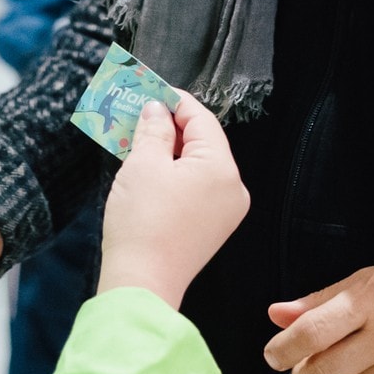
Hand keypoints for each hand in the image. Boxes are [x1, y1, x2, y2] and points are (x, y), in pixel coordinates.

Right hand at [98, 91, 248, 307]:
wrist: (141, 283)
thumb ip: (153, 129)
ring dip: (171, 151)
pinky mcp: (212, 227)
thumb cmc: (142, 223)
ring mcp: (226, 211)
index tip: (151, 90)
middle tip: (140, 114)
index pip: (201, 119)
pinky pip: (198, 188)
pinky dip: (176, 175)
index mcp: (222, 168)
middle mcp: (233, 188)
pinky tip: (151, 169)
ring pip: (199, 165)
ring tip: (140, 140)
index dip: (174, 101)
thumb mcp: (143, 164)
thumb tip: (156, 109)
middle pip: (204, 142)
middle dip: (171, 127)